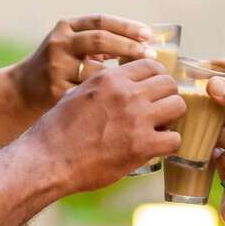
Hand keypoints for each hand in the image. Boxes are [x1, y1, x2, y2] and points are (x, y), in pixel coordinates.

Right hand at [16, 15, 155, 111]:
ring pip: (96, 70)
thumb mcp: (74, 46)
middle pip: (99, 39)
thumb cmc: (59, 67)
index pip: (101, 21)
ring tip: (143, 82)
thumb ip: (101, 42)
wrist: (23, 91)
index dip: (127, 26)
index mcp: (66, 27)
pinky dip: (110, 98)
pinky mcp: (56, 91)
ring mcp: (56, 68)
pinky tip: (126, 102)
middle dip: (128, 47)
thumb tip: (144, 43)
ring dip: (122, 77)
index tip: (148, 35)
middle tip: (151, 56)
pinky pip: (90, 95)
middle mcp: (59, 44)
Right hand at [39, 56, 183, 192]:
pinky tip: (156, 148)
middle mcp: (126, 93)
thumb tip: (111, 84)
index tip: (153, 90)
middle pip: (169, 84)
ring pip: (178, 106)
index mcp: (110, 78)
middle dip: (166, 96)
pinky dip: (169, 144)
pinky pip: (175, 139)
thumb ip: (99, 86)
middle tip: (158, 111)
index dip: (156, 78)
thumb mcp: (76, 94)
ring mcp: (137, 119)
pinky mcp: (142, 145)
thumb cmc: (56, 130)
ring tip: (158, 128)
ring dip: (171, 118)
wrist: (47, 160)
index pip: (151, 65)